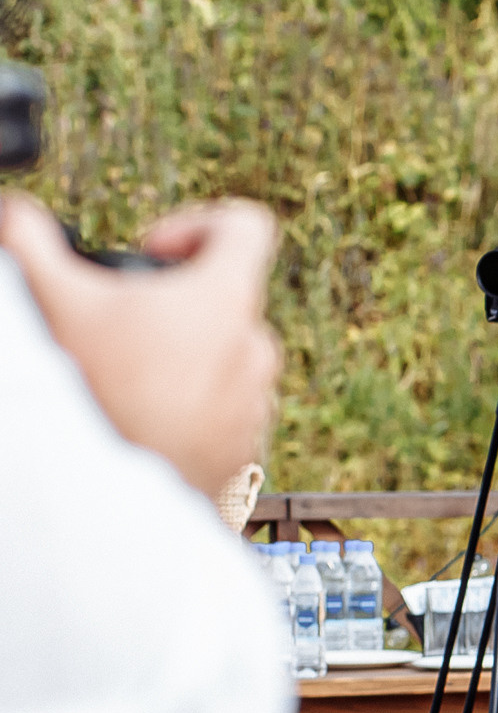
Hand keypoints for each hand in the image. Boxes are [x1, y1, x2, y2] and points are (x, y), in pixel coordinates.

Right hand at [5, 194, 279, 496]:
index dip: (196, 224)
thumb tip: (11, 212)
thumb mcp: (50, 302)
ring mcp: (257, 406)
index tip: (153, 251)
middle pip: (230, 300)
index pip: (246, 225)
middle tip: (122, 328)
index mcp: (226, 301)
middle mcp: (256, 351)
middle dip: (180, 304)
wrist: (107, 500)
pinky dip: (189, 411)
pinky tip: (140, 422)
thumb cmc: (89, 393)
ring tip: (127, 382)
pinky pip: (225, 416)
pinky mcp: (247, 455)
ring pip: (228, 362)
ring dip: (185, 361)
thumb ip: (28, 241)